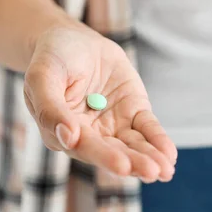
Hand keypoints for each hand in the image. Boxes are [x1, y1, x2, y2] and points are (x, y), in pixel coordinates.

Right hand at [23, 26, 176, 181]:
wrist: (73, 39)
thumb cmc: (52, 58)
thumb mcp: (42, 77)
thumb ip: (50, 108)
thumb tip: (69, 138)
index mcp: (62, 132)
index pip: (86, 148)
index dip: (105, 157)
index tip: (123, 166)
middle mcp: (90, 134)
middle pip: (114, 151)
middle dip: (134, 163)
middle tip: (152, 172)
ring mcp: (113, 124)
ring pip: (133, 145)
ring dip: (150, 157)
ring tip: (166, 171)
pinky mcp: (133, 111)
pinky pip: (147, 127)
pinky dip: (158, 140)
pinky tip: (169, 154)